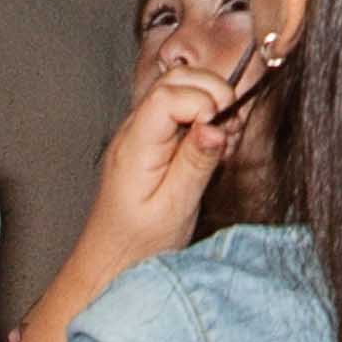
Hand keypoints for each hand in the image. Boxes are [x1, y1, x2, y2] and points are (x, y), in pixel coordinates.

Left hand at [82, 61, 237, 273]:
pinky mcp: (151, 140)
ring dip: (210, 102)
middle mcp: (134, 130)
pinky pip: (179, 109)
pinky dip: (203, 116)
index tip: (222, 131)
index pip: (168, 93)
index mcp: (136, 145)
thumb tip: (216, 126)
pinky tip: (212, 146)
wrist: (111, 261)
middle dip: (213, 93)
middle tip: (230, 131)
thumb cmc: (138, 243)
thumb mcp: (175, 208)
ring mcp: (141, 132)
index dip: (203, 101)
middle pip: (175, 80)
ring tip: (224, 139)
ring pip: (179, 88)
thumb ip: (195, 164)